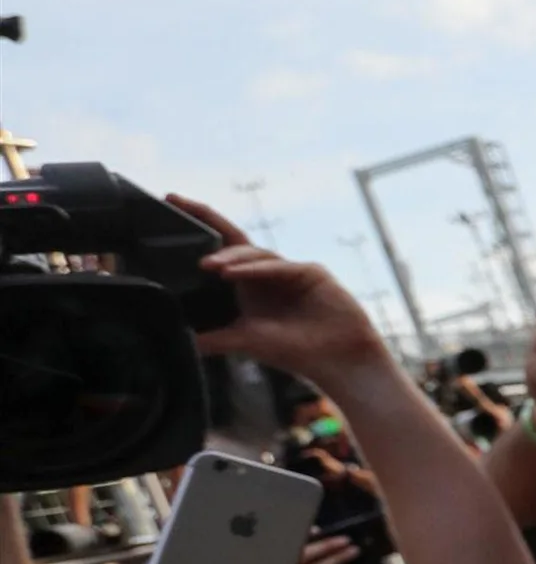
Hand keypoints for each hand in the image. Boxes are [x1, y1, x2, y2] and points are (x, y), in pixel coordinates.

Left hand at [166, 198, 389, 380]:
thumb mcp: (245, 342)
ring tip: (207, 266)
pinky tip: (232, 274)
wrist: (338, 361)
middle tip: (176, 201)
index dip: (198, 230)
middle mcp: (266, 274)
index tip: (169, 208)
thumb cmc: (296, 352)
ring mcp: (288, 271)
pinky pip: (276, 266)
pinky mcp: (310, 273)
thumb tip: (182, 340)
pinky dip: (254, 269)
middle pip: (232, 238)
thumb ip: (216, 339)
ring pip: (253, 253)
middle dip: (205, 217)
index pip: (219, 252)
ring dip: (229, 257)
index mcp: (249, 287)